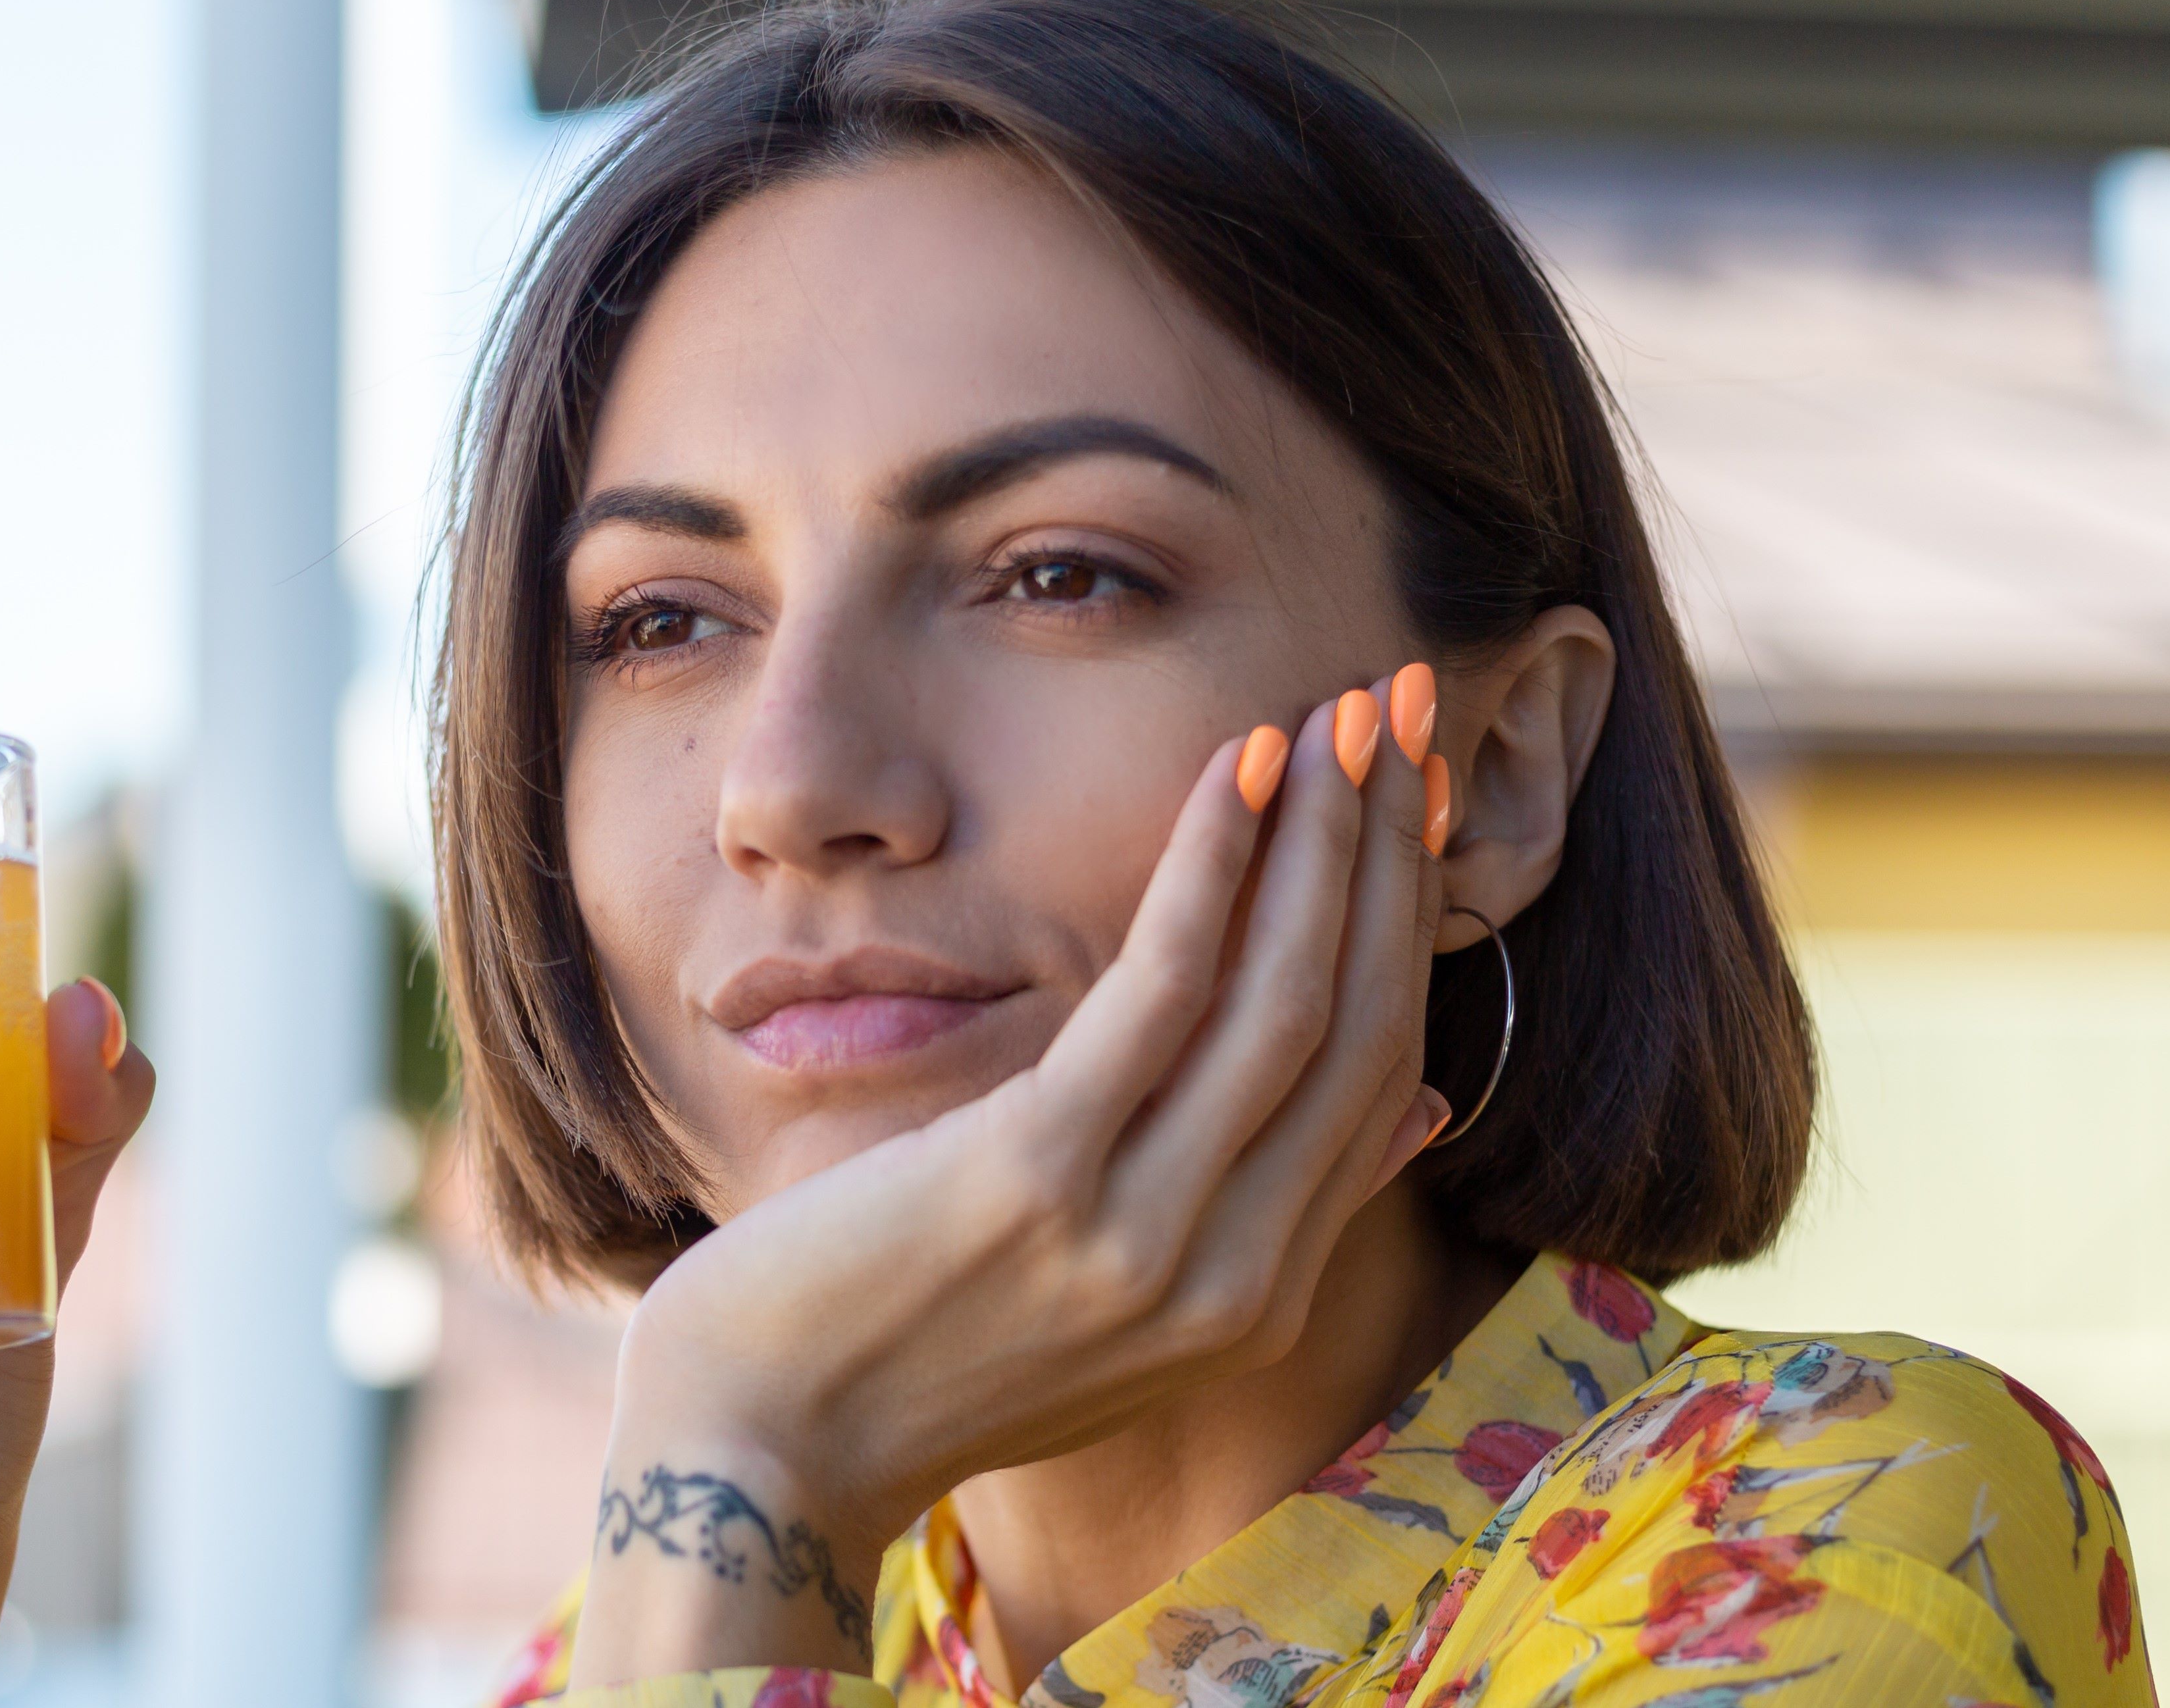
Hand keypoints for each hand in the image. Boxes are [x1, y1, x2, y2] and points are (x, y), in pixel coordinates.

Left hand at [571, 680, 1451, 1685]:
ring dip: (1328, 838)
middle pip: (1354, 1027)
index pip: (1377, 1082)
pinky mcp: (1041, 1176)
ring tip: (1345, 714)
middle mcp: (1227, 1281)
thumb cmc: (905, 1361)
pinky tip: (1240, 769)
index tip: (1410, 805)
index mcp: (1251, 1307)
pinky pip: (1166, 991)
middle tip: (1405, 712)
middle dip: (1390, 856)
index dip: (1406, 928)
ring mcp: (1141, 1236)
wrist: (759, 1457)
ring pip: (1286, 999)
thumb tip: (1407, 1108)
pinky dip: (1217, 869)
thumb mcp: (1115, 1321)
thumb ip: (1256, 1221)